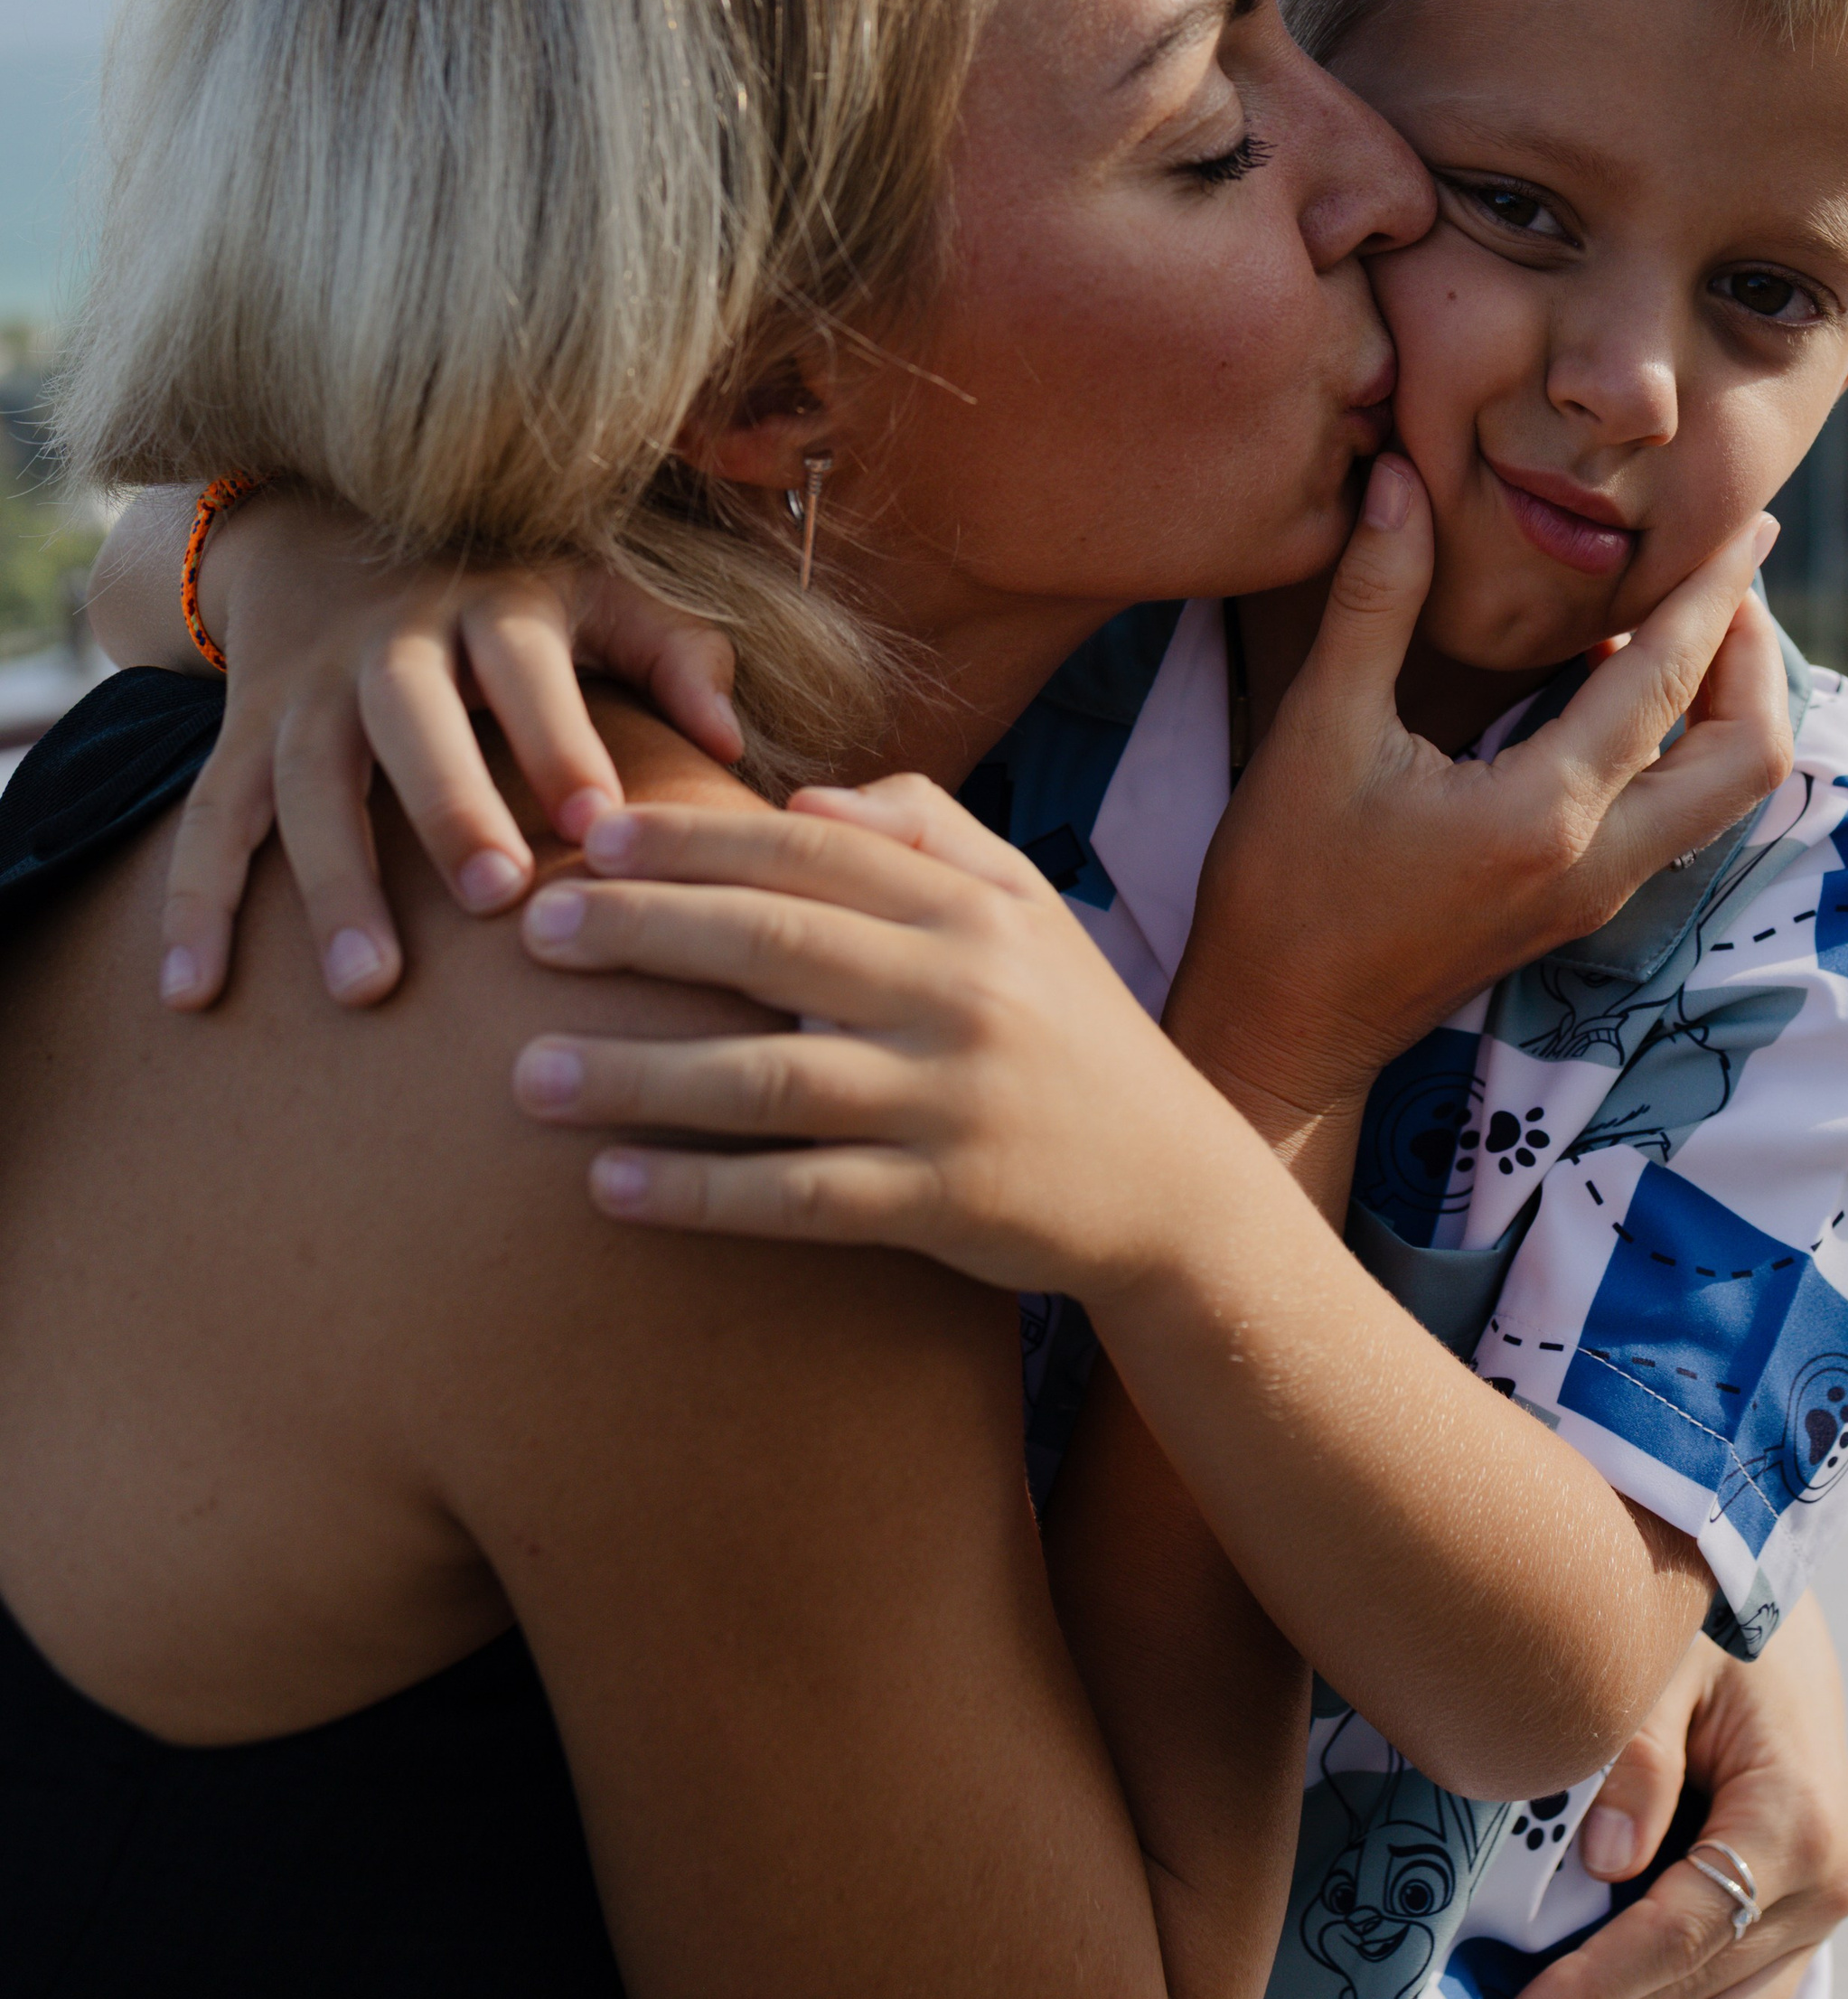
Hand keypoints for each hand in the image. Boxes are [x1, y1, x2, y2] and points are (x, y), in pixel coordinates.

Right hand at [156, 492, 742, 1009]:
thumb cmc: (508, 593)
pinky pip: (207, 818)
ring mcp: (307, 687)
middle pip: (410, 714)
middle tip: (494, 896)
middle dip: (448, 803)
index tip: (602, 820)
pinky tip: (195, 993)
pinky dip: (194, 905)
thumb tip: (731, 740)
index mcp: (494, 601)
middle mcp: (392, 637)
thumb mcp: (593, 591)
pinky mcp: (243, 733)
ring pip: (305, 778)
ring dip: (330, 879)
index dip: (562, 735)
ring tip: (369, 985)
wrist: (327, 530)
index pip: (528, 664)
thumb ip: (671, 652)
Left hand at [510, 780, 1278, 1300]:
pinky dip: (701, 1193)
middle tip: (531, 928)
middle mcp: (961, 992)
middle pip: (774, 944)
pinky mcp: (941, 1204)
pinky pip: (800, 1196)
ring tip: (525, 1076)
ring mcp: (950, 1101)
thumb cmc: (1071, 1031)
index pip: (813, 849)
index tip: (593, 835)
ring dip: (639, 1076)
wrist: (1171, 1185)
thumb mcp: (1027, 909)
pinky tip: (607, 1188)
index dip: (697, 837)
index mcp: (970, 911)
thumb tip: (804, 794)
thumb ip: (926, 831)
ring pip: (770, 1078)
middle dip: (642, 929)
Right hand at [1166, 457, 1790, 1123]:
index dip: (1715, 590)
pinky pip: (1676, 811)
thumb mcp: (1316, 731)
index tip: (1750, 521)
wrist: (1282, 1027)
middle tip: (1721, 574)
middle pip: (1748, 755)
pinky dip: (1680, 738)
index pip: (1667, 681)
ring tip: (1682, 616)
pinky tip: (1616, 681)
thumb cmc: (1284, 887)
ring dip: (1725, 702)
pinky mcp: (1579, 904)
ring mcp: (1596, 892)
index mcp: (1547, 814)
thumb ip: (1373, 599)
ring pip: (1722, 793)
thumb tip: (1401, 479)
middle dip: (1753, 655)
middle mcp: (1598, 861)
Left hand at [1508, 1597, 1847, 1998]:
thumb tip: (1606, 1863)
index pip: (1679, 1937)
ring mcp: (1821, 1901)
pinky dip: (1673, 1995)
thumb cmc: (1715, 1611)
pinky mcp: (1803, 1901)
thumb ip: (1638, 1756)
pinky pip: (1737, 1979)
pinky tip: (1606, 1996)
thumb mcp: (1668, 1660)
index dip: (1594, 1988)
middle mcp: (1826, 1882)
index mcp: (1795, 1824)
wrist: (1777, 1580)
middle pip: (1700, 1987)